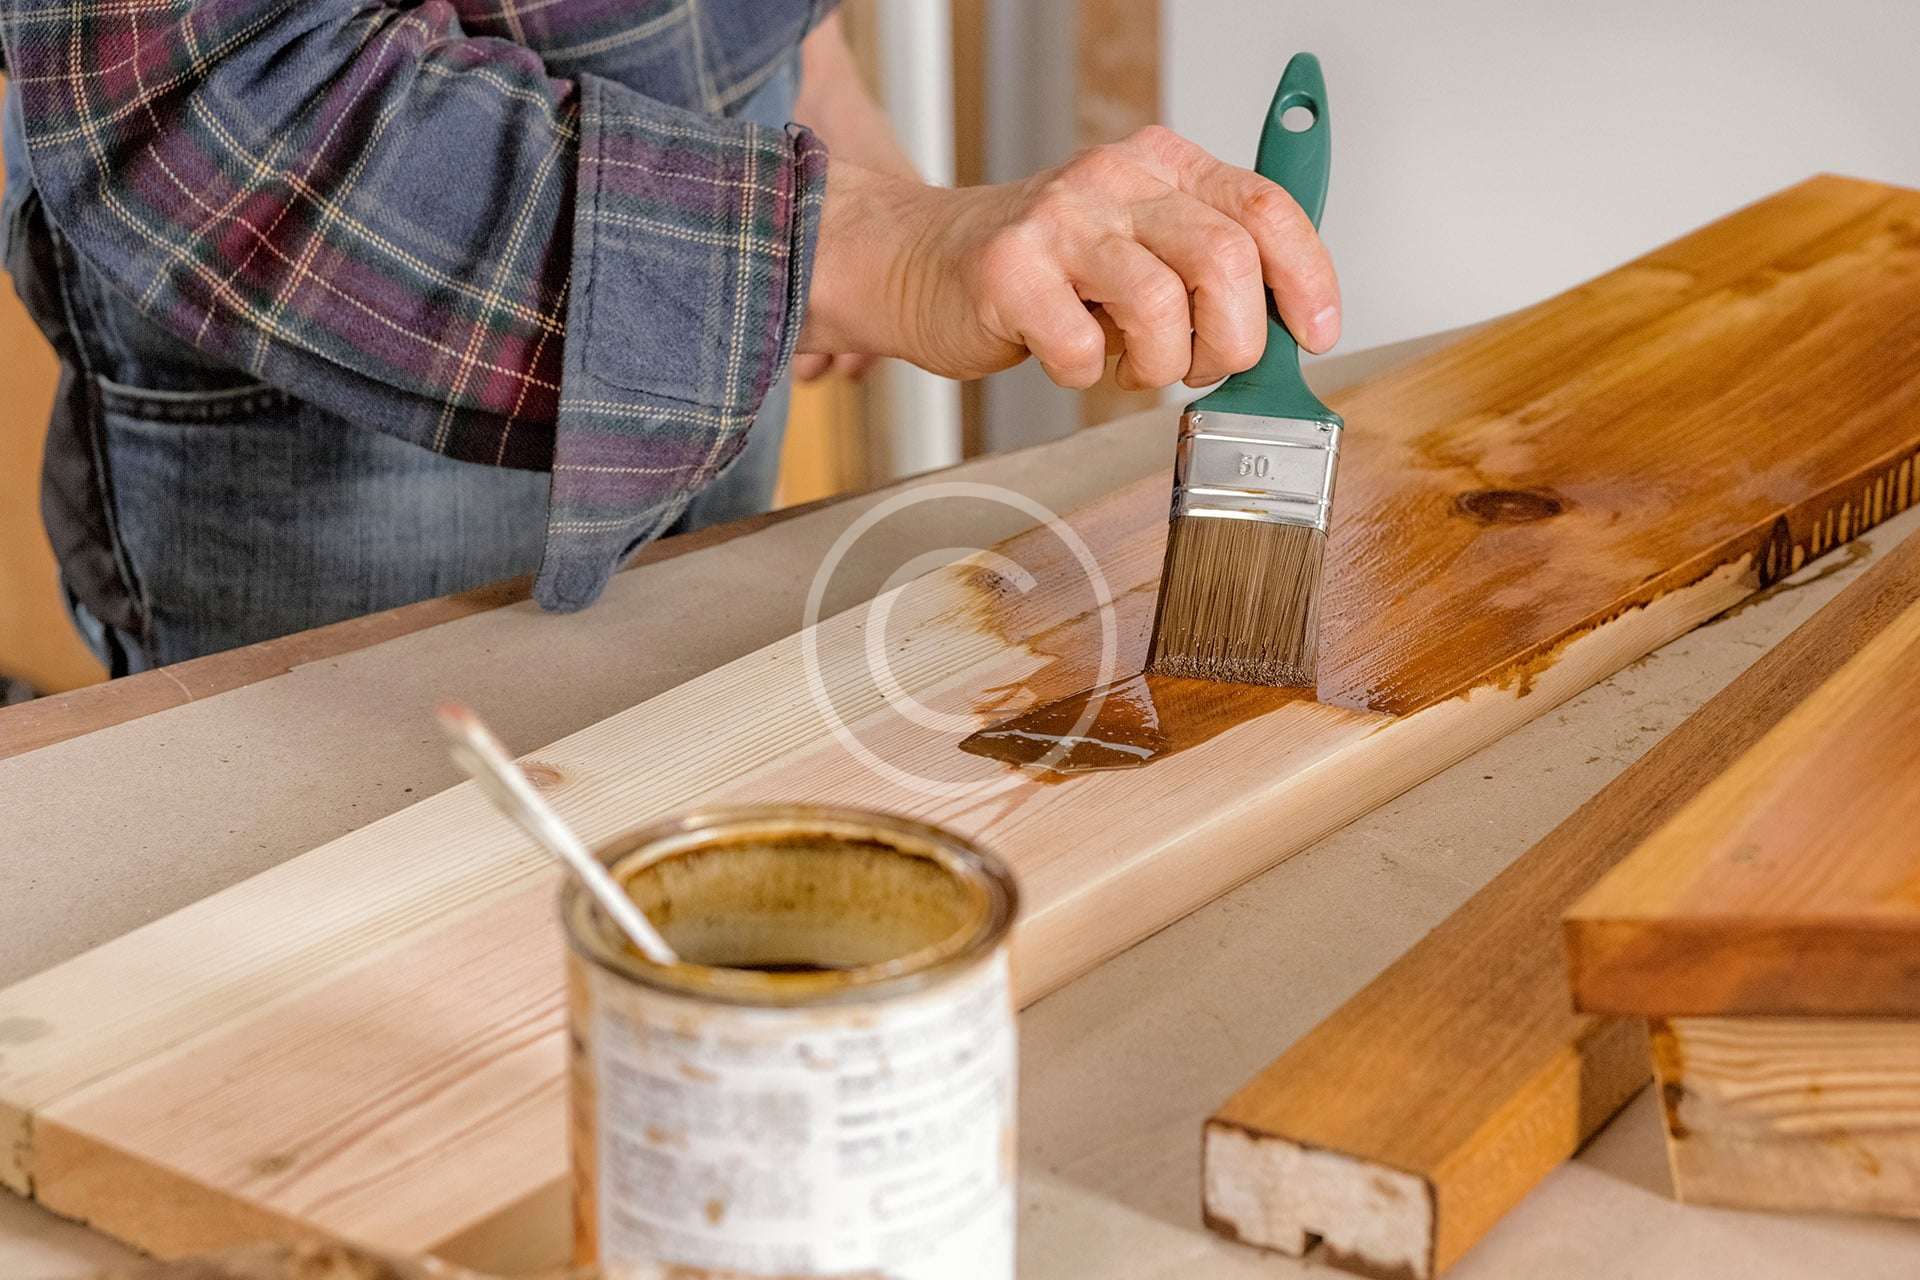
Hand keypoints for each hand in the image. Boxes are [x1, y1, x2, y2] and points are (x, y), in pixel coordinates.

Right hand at [799, 126, 1340, 390]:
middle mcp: (1115, 180)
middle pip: (1226, 261)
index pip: (1266, 210)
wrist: (919, 263)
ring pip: (1161, 307)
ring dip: (1159, 366)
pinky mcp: (1009, 270)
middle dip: (1231, 341)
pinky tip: (1067, 355)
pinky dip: (1083, 375)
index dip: (1306, 279)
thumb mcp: (1140, 248)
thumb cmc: (1042, 271)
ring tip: (1129, 363)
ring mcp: (1060, 221)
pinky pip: (1080, 350)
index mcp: (1162, 166)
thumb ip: (1208, 272)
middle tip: (1200, 365)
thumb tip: (1287, 333)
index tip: (1314, 335)